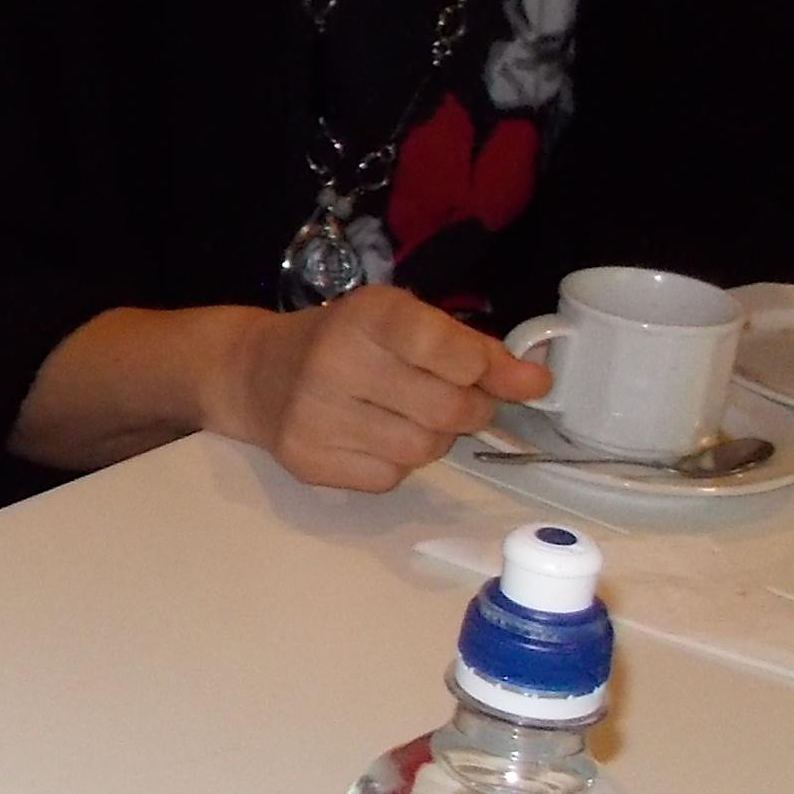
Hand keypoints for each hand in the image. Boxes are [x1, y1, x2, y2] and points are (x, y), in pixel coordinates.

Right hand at [204, 285, 551, 490]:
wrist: (255, 373)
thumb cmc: (345, 341)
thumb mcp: (404, 323)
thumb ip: (472, 349)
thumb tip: (538, 382)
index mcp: (367, 315)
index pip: (451, 350)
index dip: (485, 369)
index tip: (497, 375)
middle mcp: (335, 361)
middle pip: (447, 410)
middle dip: (469, 409)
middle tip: (455, 399)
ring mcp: (316, 415)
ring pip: (422, 450)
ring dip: (432, 438)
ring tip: (405, 415)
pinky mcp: (307, 460)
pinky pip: (388, 478)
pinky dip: (395, 463)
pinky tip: (371, 436)